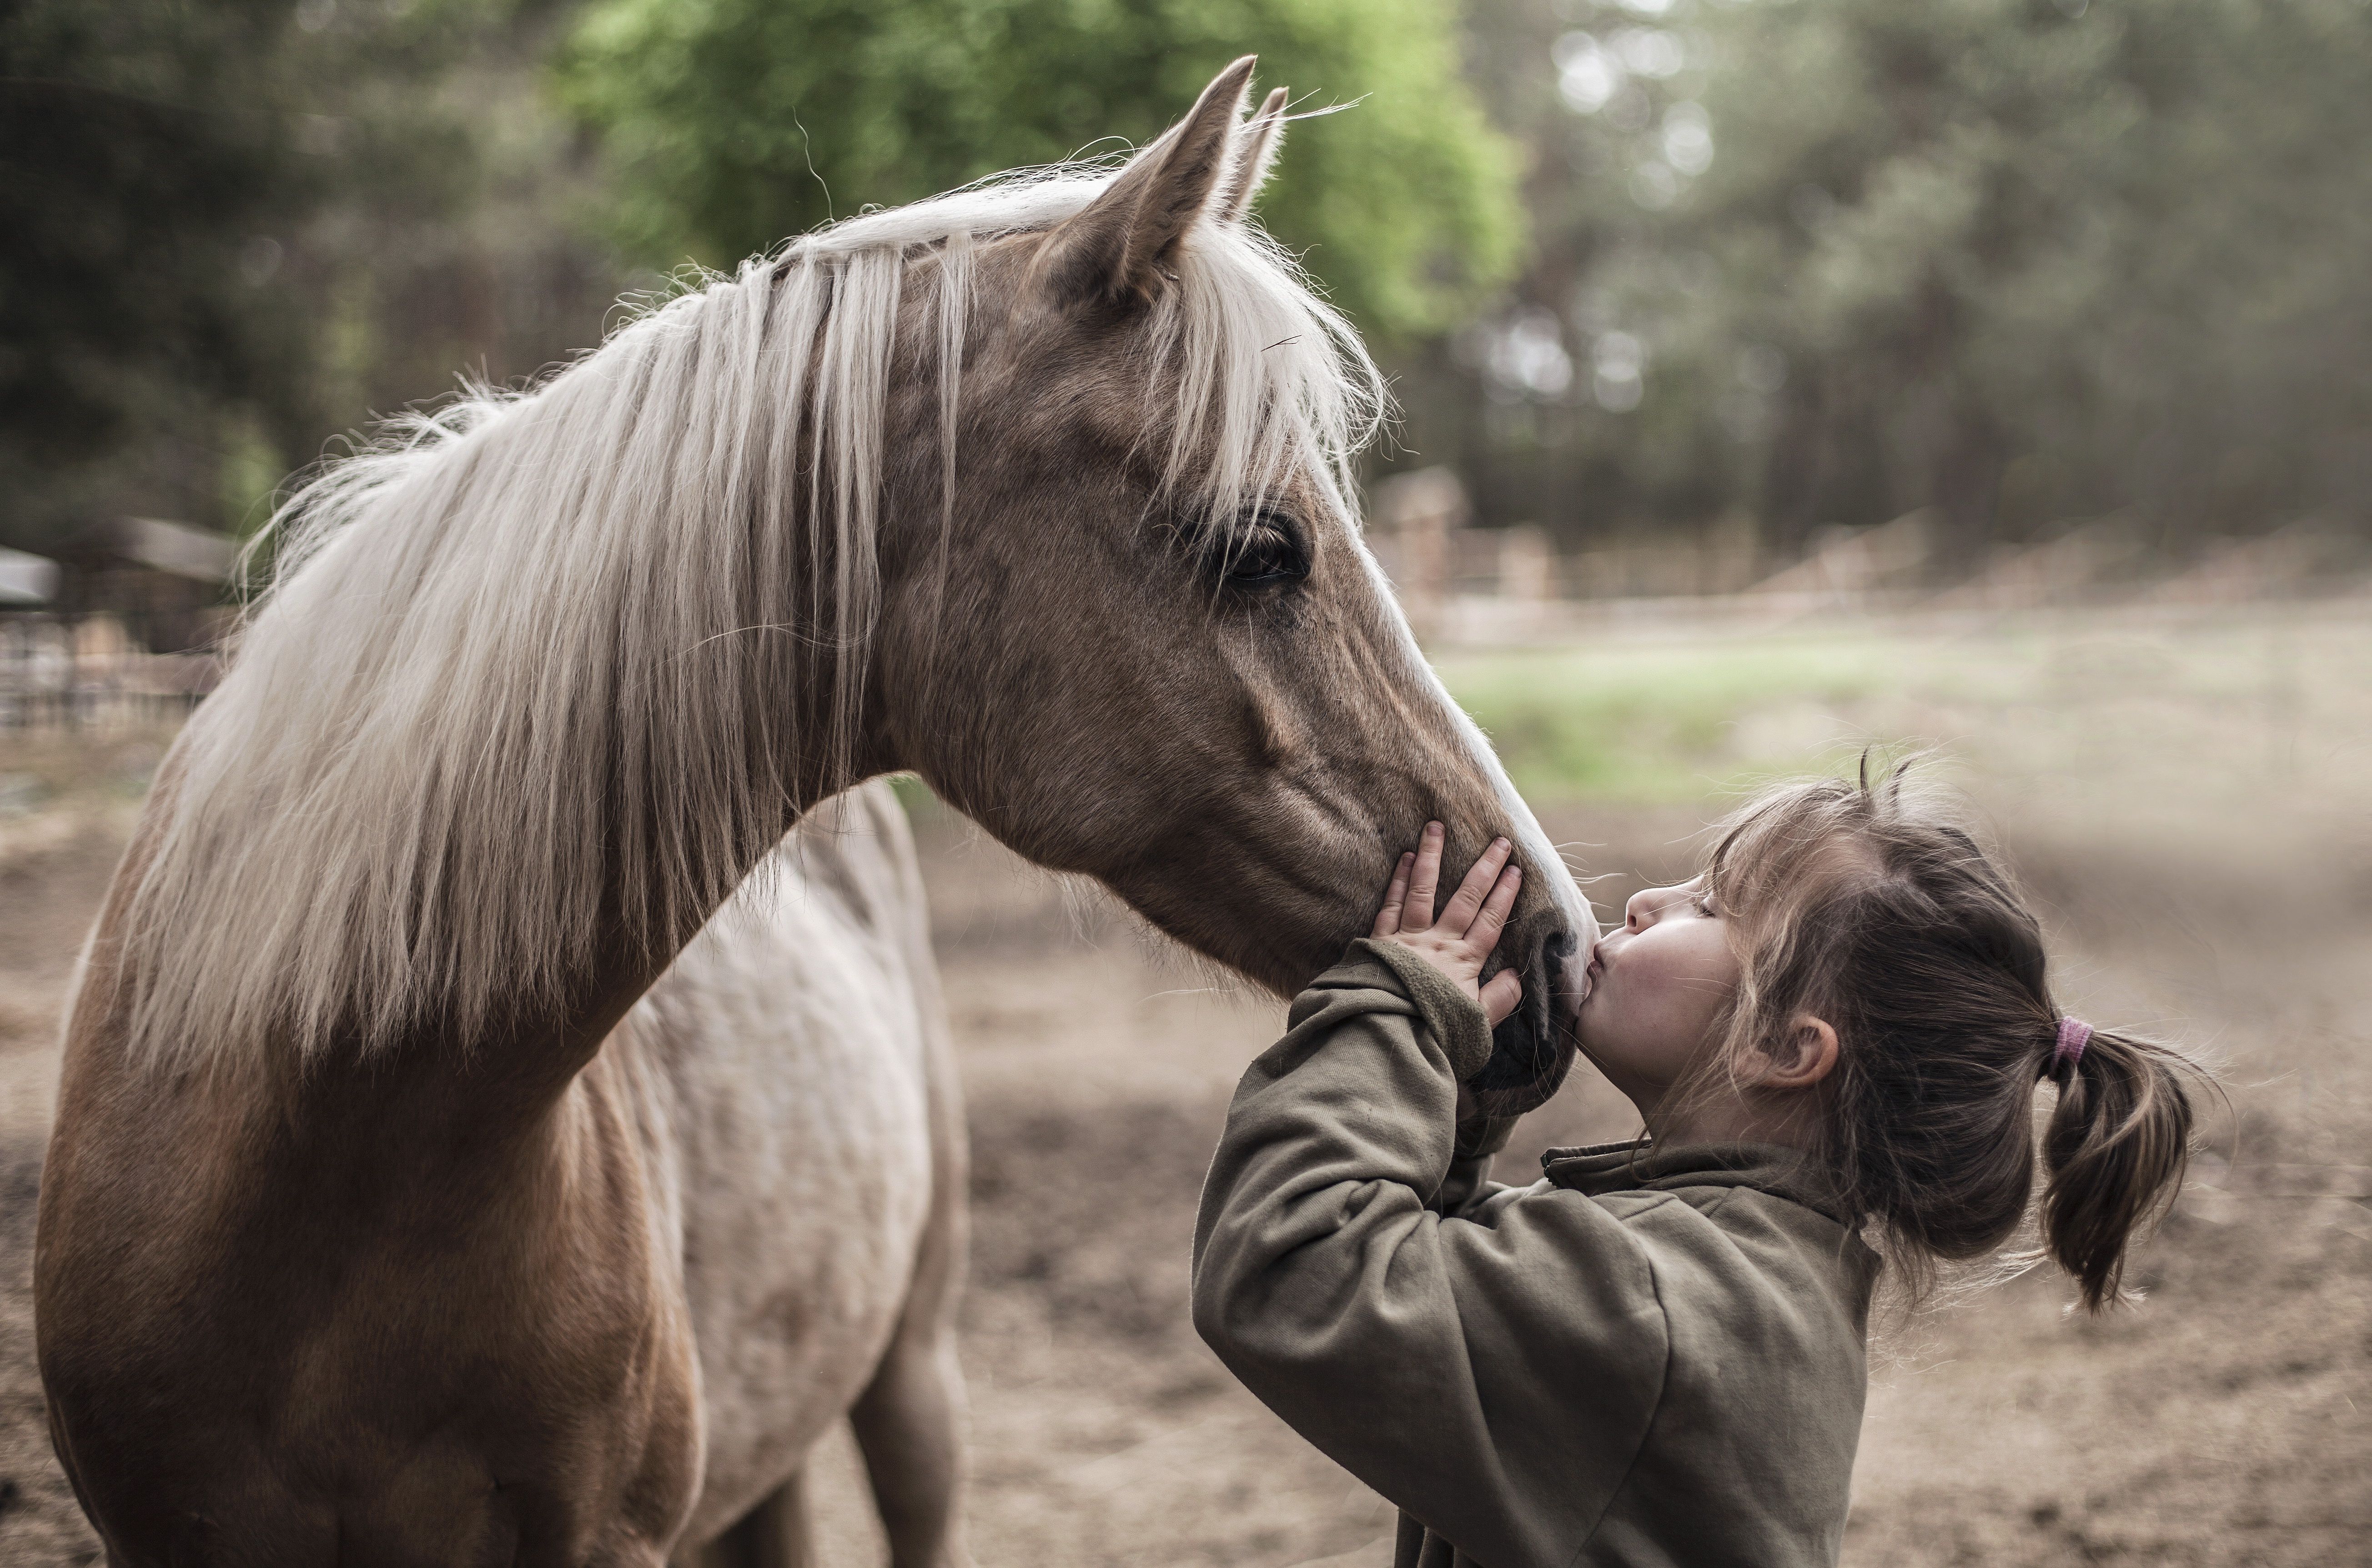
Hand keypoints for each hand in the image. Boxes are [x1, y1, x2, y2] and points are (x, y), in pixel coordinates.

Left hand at [1370, 822, 1523, 1026]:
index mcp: (1464, 963)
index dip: (1505, 896)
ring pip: (1423, 889)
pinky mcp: (1380, 941)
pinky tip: (1402, 858)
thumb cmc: (1433, 1036)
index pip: (1490, 922)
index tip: (1516, 870)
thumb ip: (1499, 999)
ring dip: (1431, 856)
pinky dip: (1397, 880)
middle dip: (1484, 868)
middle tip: (1498, 840)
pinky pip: (1391, 904)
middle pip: (1465, 898)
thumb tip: (1518, 976)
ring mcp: (1407, 939)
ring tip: (1436, 826)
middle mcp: (1438, 943)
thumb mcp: (1476, 1025)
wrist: (1387, 1038)